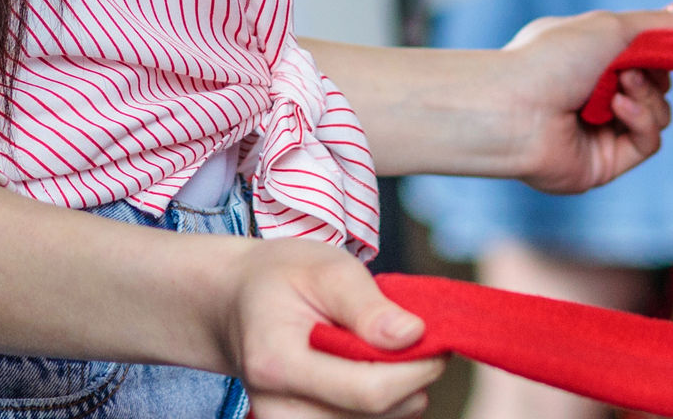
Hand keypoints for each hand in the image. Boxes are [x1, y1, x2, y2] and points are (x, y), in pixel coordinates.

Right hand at [214, 240, 442, 418]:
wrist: (237, 305)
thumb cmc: (280, 280)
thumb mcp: (324, 268)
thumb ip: (366, 305)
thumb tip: (412, 336)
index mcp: (277, 363)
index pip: (368, 392)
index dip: (417, 370)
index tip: (434, 339)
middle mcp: (278, 410)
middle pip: (376, 417)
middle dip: (411, 380)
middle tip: (410, 338)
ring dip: (399, 393)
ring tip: (380, 350)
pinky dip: (383, 404)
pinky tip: (370, 371)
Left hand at [494, 1, 672, 193]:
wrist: (514, 107)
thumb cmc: (551, 58)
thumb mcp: (608, 27)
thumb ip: (654, 24)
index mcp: (588, 61)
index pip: (644, 59)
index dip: (661, 54)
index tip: (671, 46)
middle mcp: (594, 96)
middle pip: (657, 88)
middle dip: (654, 77)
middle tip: (632, 70)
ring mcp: (600, 131)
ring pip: (658, 115)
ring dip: (648, 99)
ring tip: (620, 88)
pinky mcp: (604, 163)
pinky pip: (647, 142)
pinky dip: (642, 122)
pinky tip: (620, 109)